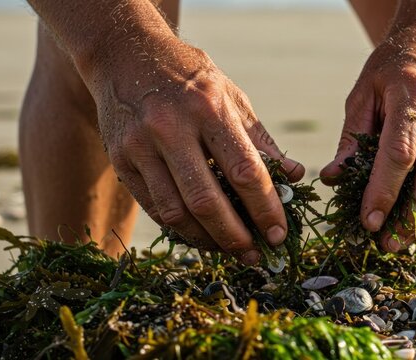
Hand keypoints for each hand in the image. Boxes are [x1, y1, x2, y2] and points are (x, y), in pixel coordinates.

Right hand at [85, 36, 303, 263]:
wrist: (124, 55)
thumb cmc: (189, 78)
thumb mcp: (231, 97)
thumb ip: (262, 140)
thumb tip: (295, 177)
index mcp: (208, 108)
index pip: (244, 171)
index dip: (265, 209)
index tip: (279, 234)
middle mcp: (171, 127)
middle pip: (207, 200)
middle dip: (236, 236)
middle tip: (256, 255)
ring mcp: (140, 145)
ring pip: (176, 212)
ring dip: (208, 240)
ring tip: (230, 249)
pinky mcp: (120, 160)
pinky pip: (155, 207)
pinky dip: (181, 228)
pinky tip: (201, 234)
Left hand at [321, 27, 415, 251]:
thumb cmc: (392, 69)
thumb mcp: (363, 93)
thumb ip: (351, 137)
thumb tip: (334, 178)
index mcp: (412, 93)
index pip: (400, 153)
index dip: (384, 192)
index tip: (368, 222)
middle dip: (411, 217)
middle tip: (388, 243)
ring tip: (406, 239)